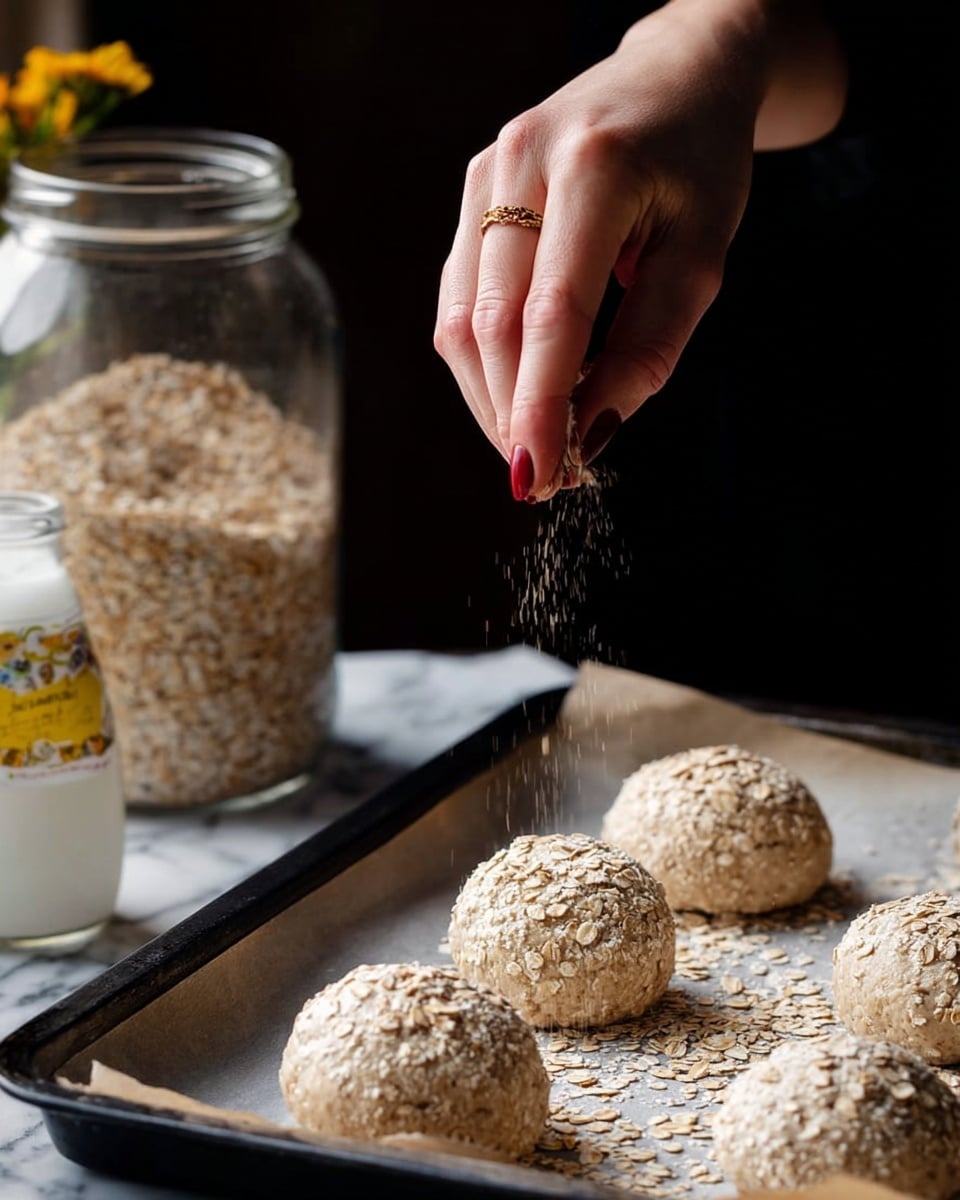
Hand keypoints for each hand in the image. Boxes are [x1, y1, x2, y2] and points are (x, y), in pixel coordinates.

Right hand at [434, 0, 766, 501]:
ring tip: (531, 444)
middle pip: (492, 323)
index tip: (540, 474)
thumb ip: (649, 347)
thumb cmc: (699, 164)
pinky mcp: (473, 188)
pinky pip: (459, 295)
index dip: (539, 405)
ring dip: (490, 396)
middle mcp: (523, 161)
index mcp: (595, 168)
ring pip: (460, 317)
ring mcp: (486, 171)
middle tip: (543, 478)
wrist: (675, 74)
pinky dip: (484, 358)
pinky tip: (517, 391)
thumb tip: (591, 432)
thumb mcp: (702, 256)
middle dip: (511, 413)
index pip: (553, 314)